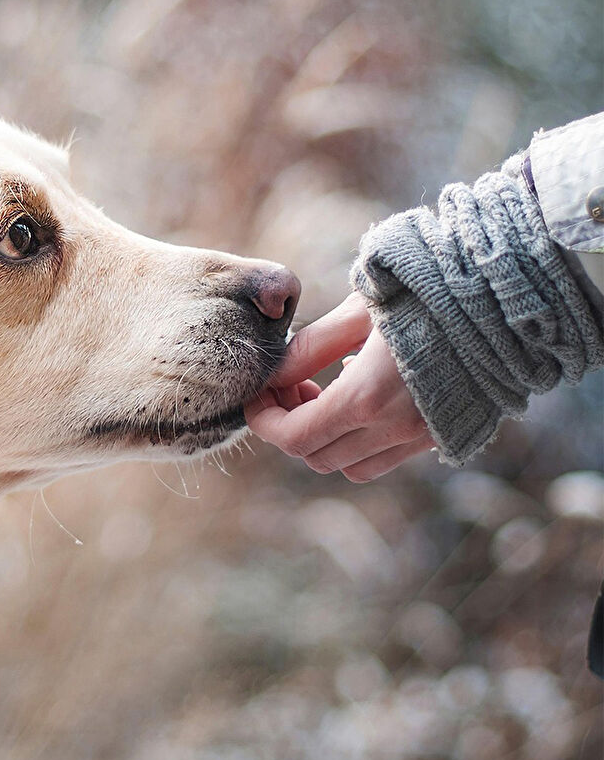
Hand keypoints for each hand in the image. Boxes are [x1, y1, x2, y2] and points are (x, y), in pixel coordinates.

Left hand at [243, 293, 435, 481]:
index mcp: (367, 397)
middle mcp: (394, 429)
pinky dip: (360, 441)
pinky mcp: (441, 434)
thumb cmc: (426, 292)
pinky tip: (362, 395)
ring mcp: (420, 437)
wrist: (502, 299)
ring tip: (323, 391)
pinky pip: (385, 458)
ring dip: (325, 439)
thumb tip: (274, 374)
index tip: (257, 395)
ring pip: (350, 466)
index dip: (264, 420)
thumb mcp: (358, 310)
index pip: (294, 437)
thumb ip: (311, 347)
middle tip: (290, 385)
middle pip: (316, 457)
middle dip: (290, 426)